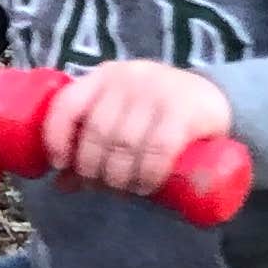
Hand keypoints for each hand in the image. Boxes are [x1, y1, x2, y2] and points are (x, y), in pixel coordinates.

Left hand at [44, 59, 236, 200]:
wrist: (211, 98)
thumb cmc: (153, 113)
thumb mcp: (120, 118)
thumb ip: (91, 144)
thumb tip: (60, 185)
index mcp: (102, 77)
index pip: (67, 104)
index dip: (56, 138)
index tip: (61, 165)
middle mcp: (127, 78)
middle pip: (97, 133)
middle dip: (94, 169)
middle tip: (104, 187)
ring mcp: (158, 91)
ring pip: (126, 144)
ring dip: (120, 177)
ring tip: (126, 190)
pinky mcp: (186, 110)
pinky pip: (159, 148)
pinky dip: (148, 174)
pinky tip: (146, 186)